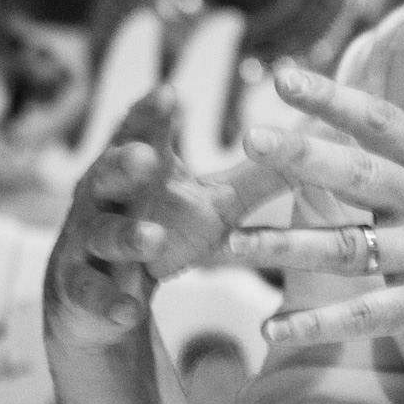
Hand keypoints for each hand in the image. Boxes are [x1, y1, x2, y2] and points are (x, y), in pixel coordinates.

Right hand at [44, 85, 294, 351]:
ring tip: (152, 238)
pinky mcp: (79, 288)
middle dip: (125, 163)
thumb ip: (265, 176)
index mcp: (139, 165)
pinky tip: (130, 310)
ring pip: (103, 233)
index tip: (171, 92)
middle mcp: (105, 195)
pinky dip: (111, 302)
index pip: (143, 130)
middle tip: (146, 156)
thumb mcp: (219, 202)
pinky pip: (91, 294)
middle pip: (109, 172)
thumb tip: (323, 139)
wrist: (106, 295)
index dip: (152, 112)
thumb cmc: (167, 228)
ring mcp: (89, 241)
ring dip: (127, 236)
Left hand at [223, 66, 403, 374]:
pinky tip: (275, 327)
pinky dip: (316, 322)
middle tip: (250, 137)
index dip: (332, 96)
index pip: (382, 121)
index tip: (285, 74)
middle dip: (301, 154)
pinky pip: (363, 313)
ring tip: (232, 245)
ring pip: (345, 246)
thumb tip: (372, 143)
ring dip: (282, 247)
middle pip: (357, 173)